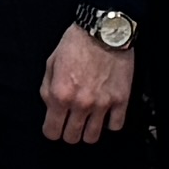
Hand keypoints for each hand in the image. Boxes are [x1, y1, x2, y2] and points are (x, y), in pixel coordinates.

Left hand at [38, 22, 133, 143]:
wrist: (104, 30)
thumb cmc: (77, 43)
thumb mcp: (51, 63)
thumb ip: (48, 90)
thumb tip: (51, 107)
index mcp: (60, 94)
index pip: (52, 131)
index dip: (51, 130)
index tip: (55, 125)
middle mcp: (81, 103)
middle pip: (72, 137)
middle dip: (68, 132)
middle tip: (71, 122)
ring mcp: (102, 104)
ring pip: (93, 137)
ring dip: (88, 131)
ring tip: (88, 120)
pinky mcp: (121, 100)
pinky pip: (115, 126)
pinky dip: (110, 123)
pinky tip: (106, 114)